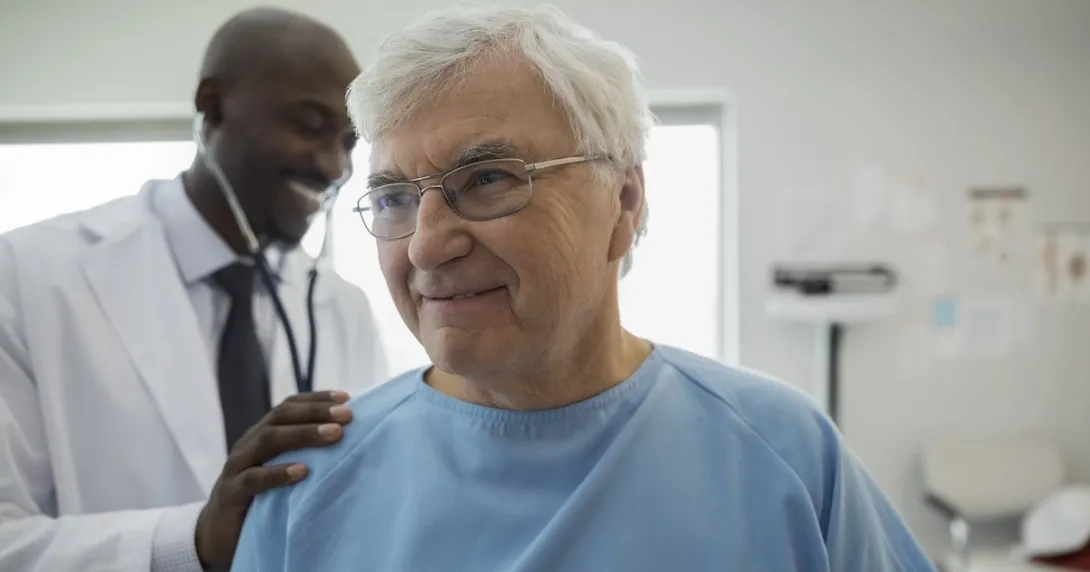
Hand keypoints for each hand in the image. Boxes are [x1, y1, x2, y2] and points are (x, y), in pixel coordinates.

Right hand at [194, 390, 352, 568]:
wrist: (217, 535)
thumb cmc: (259, 499)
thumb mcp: (281, 471)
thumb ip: (303, 455)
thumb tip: (345, 440)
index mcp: (261, 435)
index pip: (288, 407)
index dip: (316, 399)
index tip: (346, 398)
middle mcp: (249, 444)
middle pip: (280, 417)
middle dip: (315, 412)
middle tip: (347, 414)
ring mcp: (237, 467)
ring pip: (268, 441)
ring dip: (303, 435)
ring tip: (334, 434)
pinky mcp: (230, 493)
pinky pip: (253, 479)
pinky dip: (278, 473)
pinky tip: (302, 471)